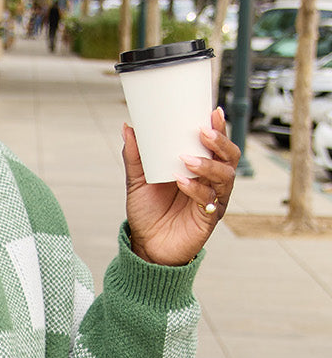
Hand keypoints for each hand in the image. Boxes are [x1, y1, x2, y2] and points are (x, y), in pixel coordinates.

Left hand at [124, 107, 239, 265]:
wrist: (147, 245)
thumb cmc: (147, 212)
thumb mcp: (137, 181)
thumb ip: (135, 156)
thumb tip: (128, 127)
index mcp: (200, 167)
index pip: (216, 143)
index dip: (219, 128)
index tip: (213, 112)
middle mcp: (212, 181)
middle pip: (230, 156)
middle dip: (219, 142)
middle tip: (202, 132)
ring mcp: (212, 199)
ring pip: (225, 176)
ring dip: (208, 165)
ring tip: (186, 159)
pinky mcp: (208, 218)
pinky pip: (209, 200)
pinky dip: (196, 189)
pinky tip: (181, 181)